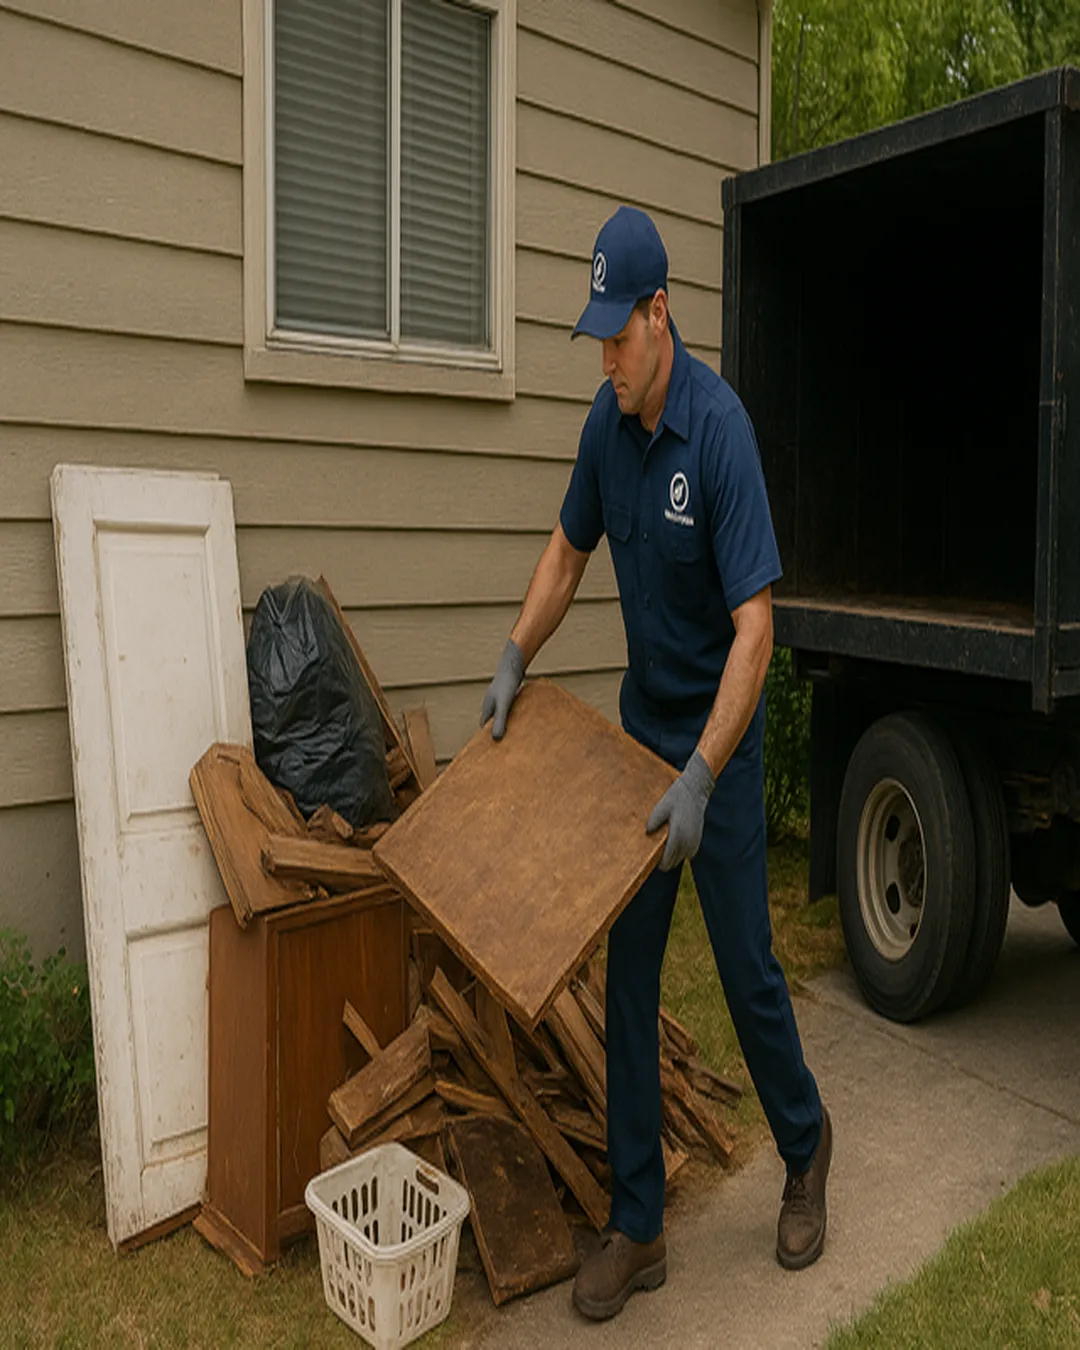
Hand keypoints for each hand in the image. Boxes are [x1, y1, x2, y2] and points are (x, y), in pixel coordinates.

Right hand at [479, 639, 525, 739]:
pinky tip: (526, 723)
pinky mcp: (509, 698)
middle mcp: (492, 706)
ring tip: (519, 738)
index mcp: (487, 710)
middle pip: (494, 725)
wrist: (514, 665)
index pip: (485, 730)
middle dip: (500, 735)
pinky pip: (512, 712)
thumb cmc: (507, 684)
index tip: (495, 753)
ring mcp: (500, 702)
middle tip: (509, 749)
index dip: (488, 741)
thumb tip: (497, 739)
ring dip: (509, 726)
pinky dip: (516, 718)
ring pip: (504, 718)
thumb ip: (501, 721)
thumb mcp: (504, 705)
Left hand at [646, 750, 715, 870]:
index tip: (653, 861)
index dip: (660, 864)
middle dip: (665, 861)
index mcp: (677, 835)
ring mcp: (694, 841)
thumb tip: (647, 833)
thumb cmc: (676, 797)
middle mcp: (687, 841)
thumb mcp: (661, 807)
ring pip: (682, 859)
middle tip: (656, 853)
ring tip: (664, 848)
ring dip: (674, 856)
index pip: (667, 860)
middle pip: (674, 862)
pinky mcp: (698, 838)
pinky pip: (688, 853)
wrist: (695, 791)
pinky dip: (681, 852)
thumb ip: (653, 821)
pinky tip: (675, 844)